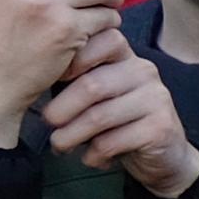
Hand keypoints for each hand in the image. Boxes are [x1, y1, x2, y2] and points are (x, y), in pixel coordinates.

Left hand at [38, 39, 198, 197]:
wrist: (164, 155)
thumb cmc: (119, 121)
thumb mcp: (98, 93)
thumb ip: (77, 77)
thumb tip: (33, 72)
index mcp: (127, 57)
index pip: (105, 40)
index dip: (74, 58)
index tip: (56, 79)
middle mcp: (145, 72)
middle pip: (92, 85)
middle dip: (61, 109)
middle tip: (48, 124)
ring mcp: (156, 99)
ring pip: (99, 117)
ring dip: (70, 136)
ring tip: (60, 146)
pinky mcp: (160, 128)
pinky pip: (112, 142)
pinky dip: (93, 154)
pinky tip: (91, 157)